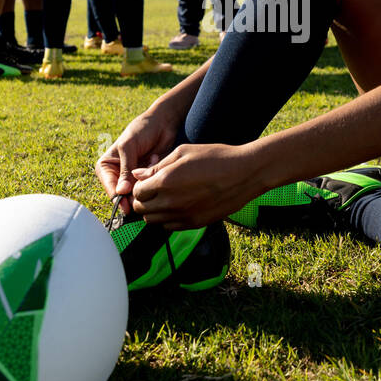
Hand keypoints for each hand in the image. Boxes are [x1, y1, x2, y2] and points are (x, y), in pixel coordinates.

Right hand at [95, 106, 182, 198]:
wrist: (162, 123)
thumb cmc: (142, 130)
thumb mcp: (129, 147)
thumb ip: (125, 170)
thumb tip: (121, 192)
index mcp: (106, 166)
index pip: (110, 188)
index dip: (118, 198)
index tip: (127, 207)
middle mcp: (117, 175)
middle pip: (122, 195)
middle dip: (134, 194)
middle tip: (145, 190)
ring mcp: (132, 178)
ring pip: (136, 194)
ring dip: (145, 183)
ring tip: (151, 160)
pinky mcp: (146, 178)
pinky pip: (148, 187)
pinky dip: (153, 177)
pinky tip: (155, 158)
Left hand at [128, 142, 266, 229]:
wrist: (244, 173)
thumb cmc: (214, 157)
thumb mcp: (182, 152)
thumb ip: (157, 166)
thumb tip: (137, 174)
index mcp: (165, 181)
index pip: (136, 192)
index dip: (139, 186)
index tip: (147, 180)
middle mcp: (171, 202)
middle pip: (141, 209)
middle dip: (143, 199)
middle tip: (153, 190)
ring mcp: (183, 215)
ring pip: (153, 221)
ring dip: (154, 210)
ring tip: (166, 197)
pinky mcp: (194, 224)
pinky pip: (169, 227)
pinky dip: (167, 219)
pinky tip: (178, 205)